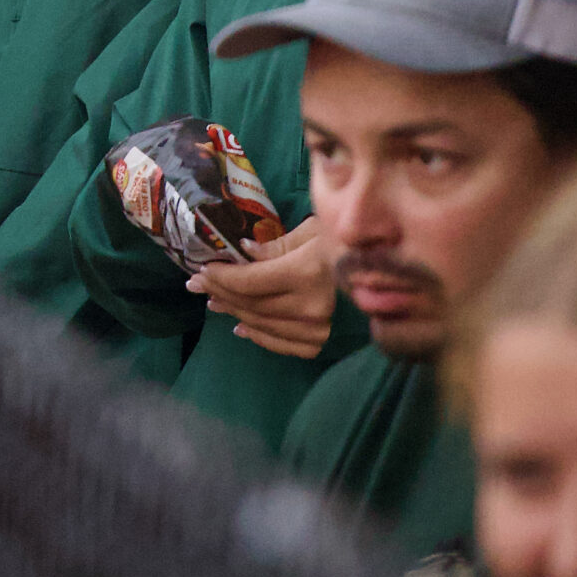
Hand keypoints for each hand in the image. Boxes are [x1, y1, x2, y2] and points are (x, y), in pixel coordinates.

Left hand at [187, 216, 334, 358]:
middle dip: (220, 293)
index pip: (250, 281)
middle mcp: (311, 306)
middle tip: (197, 284)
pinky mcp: (320, 341)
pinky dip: (257, 336)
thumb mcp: (309, 232)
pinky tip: (241, 327)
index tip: (201, 270)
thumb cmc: (342, 243)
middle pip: (250, 304)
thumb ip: (273, 246)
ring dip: (233, 313)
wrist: (379, 272)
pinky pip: (280, 344)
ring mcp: (317, 328)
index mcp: (307, 272)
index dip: (221, 277)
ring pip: (260, 324)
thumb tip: (241, 252)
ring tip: (214, 302)